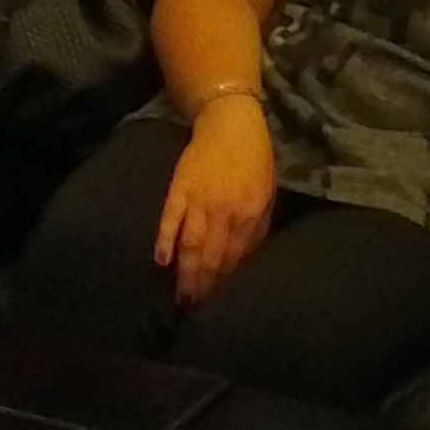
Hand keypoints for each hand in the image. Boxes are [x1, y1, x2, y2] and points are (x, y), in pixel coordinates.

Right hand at [157, 100, 277, 306]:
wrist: (231, 122)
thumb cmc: (254, 158)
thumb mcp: (267, 193)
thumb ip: (258, 228)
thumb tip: (245, 261)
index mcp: (252, 212)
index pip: (236, 256)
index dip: (225, 281)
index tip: (218, 301)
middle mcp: (227, 210)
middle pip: (212, 256)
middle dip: (203, 286)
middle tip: (194, 307)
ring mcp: (201, 199)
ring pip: (192, 244)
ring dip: (186, 273)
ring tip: (180, 296)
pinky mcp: (180, 188)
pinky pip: (171, 219)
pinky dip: (165, 241)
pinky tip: (161, 261)